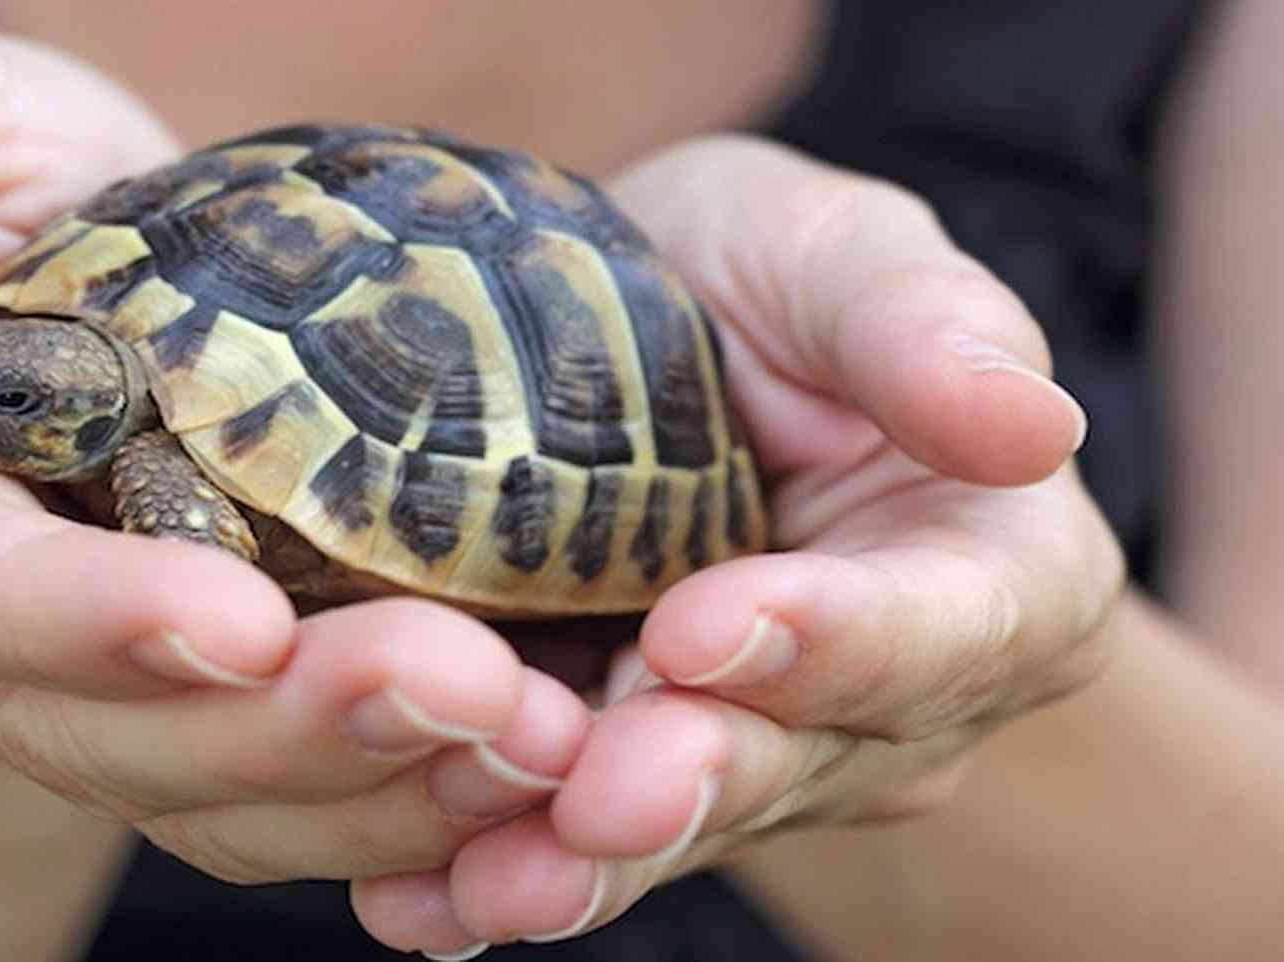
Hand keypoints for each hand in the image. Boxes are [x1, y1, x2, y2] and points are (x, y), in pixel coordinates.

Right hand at [0, 1, 590, 884]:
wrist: (49, 294)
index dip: (66, 617)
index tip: (231, 620)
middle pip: (92, 721)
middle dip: (279, 729)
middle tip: (471, 693)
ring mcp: (63, 677)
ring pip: (202, 783)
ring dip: (374, 783)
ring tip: (538, 744)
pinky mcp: (170, 701)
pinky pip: (274, 782)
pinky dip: (398, 788)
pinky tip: (528, 755)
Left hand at [352, 138, 1125, 954]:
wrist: (633, 325)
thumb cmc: (762, 276)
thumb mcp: (841, 256)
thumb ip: (930, 330)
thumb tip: (1036, 425)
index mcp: (990, 571)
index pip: (941, 627)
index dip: (833, 643)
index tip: (705, 629)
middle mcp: (890, 698)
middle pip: (798, 756)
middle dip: (686, 782)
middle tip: (594, 804)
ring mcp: (759, 750)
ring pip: (675, 820)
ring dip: (578, 860)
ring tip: (486, 885)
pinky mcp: (632, 770)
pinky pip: (572, 833)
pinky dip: (493, 862)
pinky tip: (417, 900)